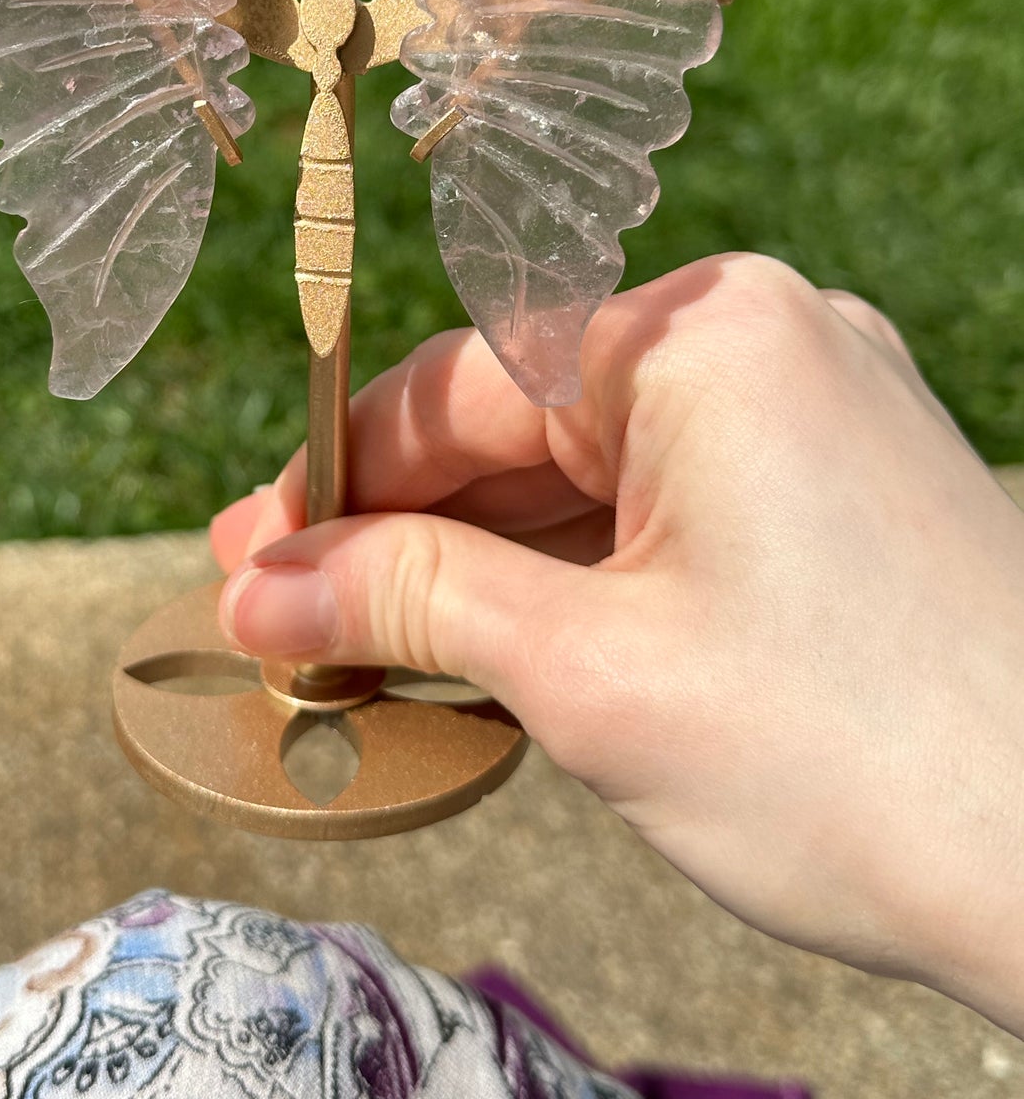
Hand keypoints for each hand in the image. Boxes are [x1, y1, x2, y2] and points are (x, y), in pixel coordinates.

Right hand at [211, 254, 1023, 1036]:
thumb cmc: (848, 764)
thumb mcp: (589, 675)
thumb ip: (410, 601)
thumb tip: (261, 585)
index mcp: (708, 334)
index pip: (465, 383)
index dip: (340, 476)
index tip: (250, 555)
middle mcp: (770, 338)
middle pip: (528, 420)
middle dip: (409, 528)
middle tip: (291, 618)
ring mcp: (820, 408)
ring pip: (599, 469)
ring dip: (490, 559)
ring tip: (376, 650)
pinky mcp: (846, 483)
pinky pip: (673, 502)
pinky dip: (584, 570)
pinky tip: (504, 641)